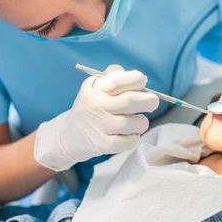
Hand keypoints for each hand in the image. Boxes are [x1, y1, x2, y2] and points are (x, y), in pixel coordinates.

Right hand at [34, 66, 158, 170]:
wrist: (69, 135)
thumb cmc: (91, 107)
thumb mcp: (95, 87)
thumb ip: (114, 76)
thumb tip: (139, 77)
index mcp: (95, 88)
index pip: (120, 80)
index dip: (137, 79)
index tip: (142, 82)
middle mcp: (96, 106)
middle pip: (131, 101)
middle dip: (149, 100)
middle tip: (152, 102)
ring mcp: (99, 126)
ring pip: (135, 123)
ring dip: (142, 122)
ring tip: (136, 121)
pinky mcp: (102, 145)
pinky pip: (129, 141)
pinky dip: (134, 137)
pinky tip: (128, 134)